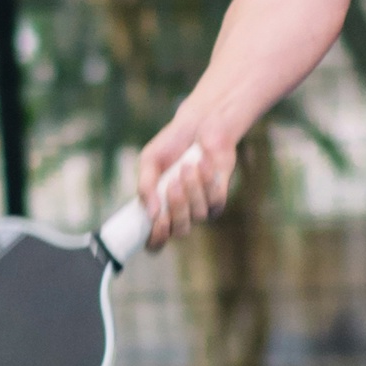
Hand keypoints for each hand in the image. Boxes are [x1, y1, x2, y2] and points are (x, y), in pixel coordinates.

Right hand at [137, 126, 235, 248]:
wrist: (199, 124)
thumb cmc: (171, 144)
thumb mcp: (150, 161)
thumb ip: (146, 186)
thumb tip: (151, 214)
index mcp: (158, 208)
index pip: (156, 241)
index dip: (156, 240)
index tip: (157, 224)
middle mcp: (180, 212)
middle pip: (180, 231)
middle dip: (176, 208)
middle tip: (172, 183)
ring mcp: (201, 206)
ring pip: (198, 215)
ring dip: (192, 189)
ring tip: (187, 166)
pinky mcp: (219, 196)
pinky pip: (215, 200)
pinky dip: (207, 181)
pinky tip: (202, 162)